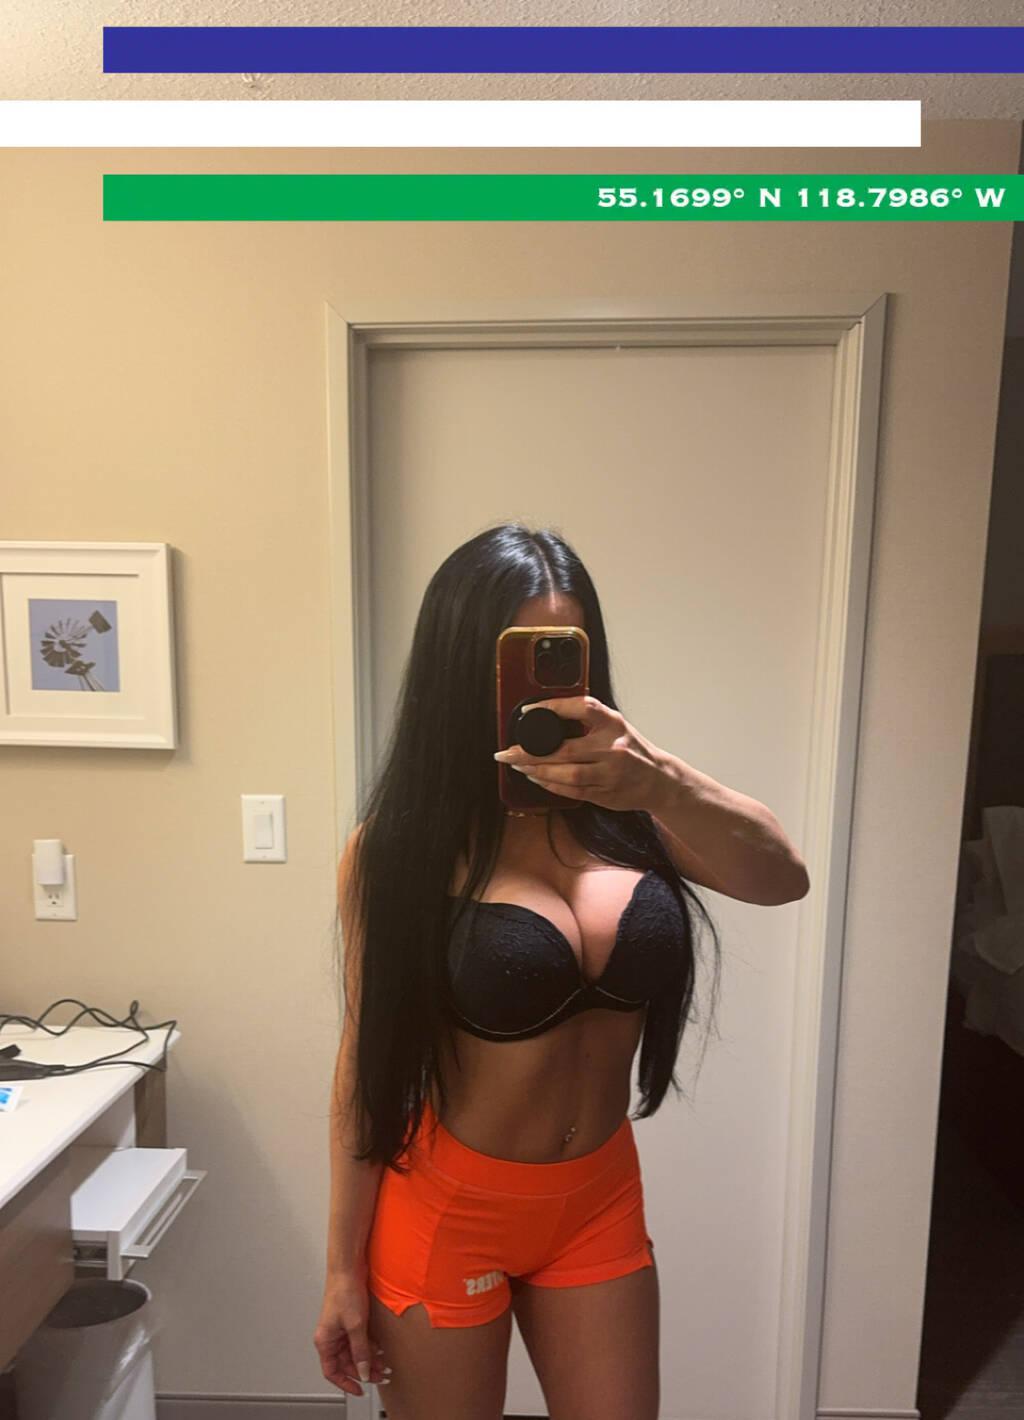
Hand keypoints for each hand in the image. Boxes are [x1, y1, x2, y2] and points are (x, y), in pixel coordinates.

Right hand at [313, 1269, 390, 1396]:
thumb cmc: (344, 1290)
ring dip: (368, 1359)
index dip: (345, 1383)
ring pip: (354, 1352)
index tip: (360, 1390)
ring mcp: (340, 1328)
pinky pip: (359, 1340)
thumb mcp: (355, 1325)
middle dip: (363, 1370)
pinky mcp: (350, 1320)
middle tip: (380, 1375)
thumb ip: (360, 1351)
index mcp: (325, 1340)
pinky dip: (369, 1346)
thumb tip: (363, 1371)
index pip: (332, 1371)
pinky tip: (380, 1349)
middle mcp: (331, 1336)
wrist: (348, 1267)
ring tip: (384, 1364)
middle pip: (346, 1362)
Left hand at [495, 694, 665, 812]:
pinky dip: (551, 785)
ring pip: (566, 775)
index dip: (554, 707)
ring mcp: (609, 773)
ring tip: (518, 766)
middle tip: (507, 752)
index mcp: (614, 724)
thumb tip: (547, 717)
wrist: (659, 780)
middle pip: (565, 750)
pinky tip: (537, 779)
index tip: (529, 711)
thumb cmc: (632, 750)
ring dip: (537, 771)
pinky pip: (572, 791)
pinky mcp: (605, 794)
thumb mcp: (617, 727)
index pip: (582, 708)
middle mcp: (612, 748)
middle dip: (530, 752)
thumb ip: (589, 721)